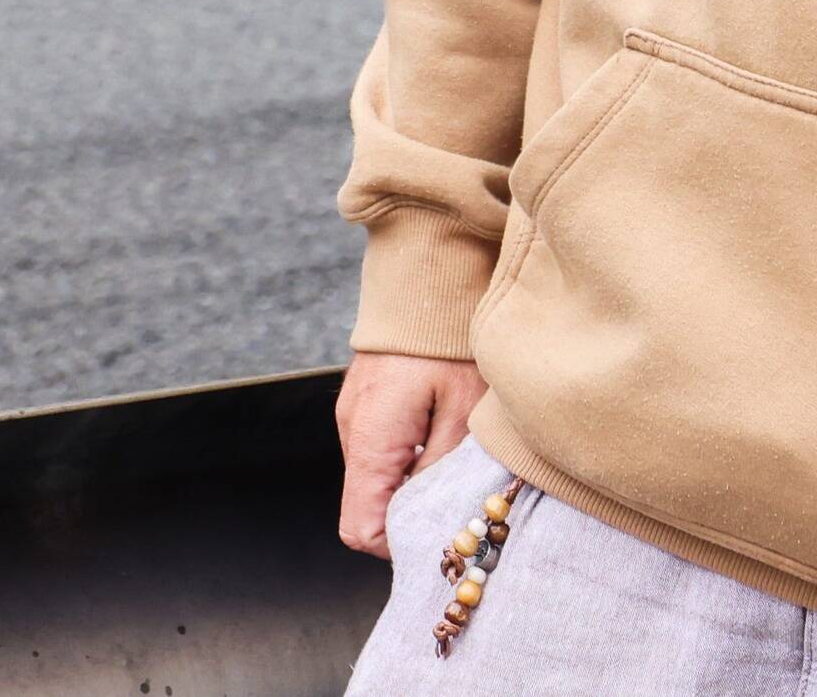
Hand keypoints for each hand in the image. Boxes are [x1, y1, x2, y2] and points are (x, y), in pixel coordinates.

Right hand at [334, 348, 485, 554]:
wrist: (428, 275)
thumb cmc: (450, 340)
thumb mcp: (463, 411)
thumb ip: (441, 472)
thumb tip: (430, 518)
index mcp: (372, 440)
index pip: (360, 528)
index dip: (397, 541)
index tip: (437, 527)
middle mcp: (352, 431)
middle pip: (367, 506)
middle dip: (407, 512)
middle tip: (455, 494)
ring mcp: (353, 415)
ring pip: (374, 478)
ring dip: (408, 481)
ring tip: (450, 455)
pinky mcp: (364, 401)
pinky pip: (378, 448)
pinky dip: (405, 454)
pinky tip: (438, 430)